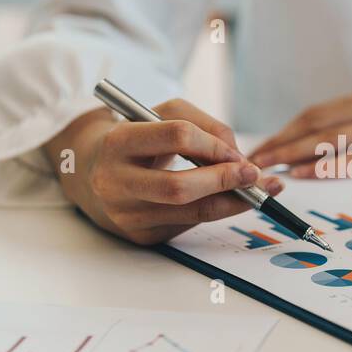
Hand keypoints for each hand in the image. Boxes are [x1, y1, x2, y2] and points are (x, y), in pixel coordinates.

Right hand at [45, 99, 282, 245]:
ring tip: (260, 193)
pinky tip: (232, 203)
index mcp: (118, 142)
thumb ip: (203, 125)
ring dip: (232, 204)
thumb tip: (239, 158)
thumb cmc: (137, 139)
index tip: (239, 154)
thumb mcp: (161, 116)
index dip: (214, 146)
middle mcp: (115, 181)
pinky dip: (215, 213)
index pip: (176, 137)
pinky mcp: (139, 235)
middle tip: (255, 176)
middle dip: (224, 181)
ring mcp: (125, 214)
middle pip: (179, 187)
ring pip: (190, 213)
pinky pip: (188, 225)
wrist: (91, 171)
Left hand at [251, 89, 351, 177]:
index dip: (285, 131)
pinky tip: (307, 174)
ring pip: (332, 139)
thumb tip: (326, 150)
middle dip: (281, 144)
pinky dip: (330, 165)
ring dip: (295, 154)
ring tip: (269, 169)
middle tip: (252, 161)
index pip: (316, 114)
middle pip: (316, 125)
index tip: (261, 147)